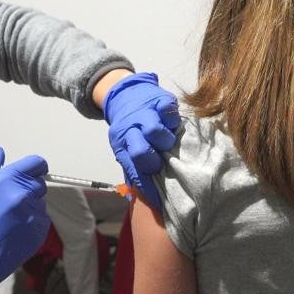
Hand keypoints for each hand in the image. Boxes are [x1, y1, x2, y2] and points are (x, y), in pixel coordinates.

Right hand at [0, 147, 50, 293]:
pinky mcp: (37, 234)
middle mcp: (22, 196)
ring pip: (39, 204)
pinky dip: (31, 223)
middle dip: (27, 188)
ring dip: (29, 207)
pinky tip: (12, 231)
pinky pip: (41, 221)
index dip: (34, 166)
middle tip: (9, 201)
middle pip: (38, 184)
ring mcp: (31, 216)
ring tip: (7, 220)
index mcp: (4, 180)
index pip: (35, 163)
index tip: (32, 171)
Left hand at [102, 72, 179, 209]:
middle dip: (154, 161)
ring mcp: (144, 113)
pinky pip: (168, 112)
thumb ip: (134, 169)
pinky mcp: (158, 100)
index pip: (133, 171)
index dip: (148, 187)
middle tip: (161, 162)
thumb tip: (143, 198)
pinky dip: (173, 120)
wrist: (125, 94)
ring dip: (165, 140)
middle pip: (140, 152)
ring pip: (154, 131)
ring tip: (168, 142)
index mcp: (121, 145)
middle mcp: (129, 130)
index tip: (159, 200)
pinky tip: (172, 124)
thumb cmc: (131, 128)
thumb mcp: (126, 148)